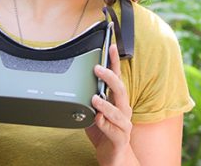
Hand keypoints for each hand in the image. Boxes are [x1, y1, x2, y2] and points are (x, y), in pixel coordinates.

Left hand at [85, 44, 136, 165]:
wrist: (115, 159)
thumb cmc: (105, 135)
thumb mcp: (94, 114)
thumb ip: (87, 102)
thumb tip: (76, 87)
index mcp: (118, 102)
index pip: (117, 78)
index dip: (115, 62)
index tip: (111, 46)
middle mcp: (124, 111)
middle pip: (121, 91)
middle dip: (110, 78)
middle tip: (98, 69)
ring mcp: (124, 125)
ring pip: (119, 111)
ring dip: (106, 103)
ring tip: (94, 98)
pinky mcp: (120, 140)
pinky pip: (114, 131)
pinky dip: (105, 124)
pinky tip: (97, 120)